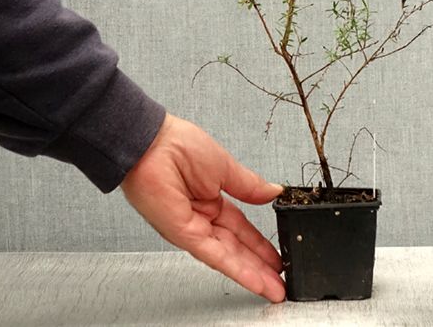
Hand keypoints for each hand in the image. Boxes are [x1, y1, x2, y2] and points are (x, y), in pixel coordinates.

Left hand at [120, 112, 284, 302]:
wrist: (151, 144)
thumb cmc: (177, 145)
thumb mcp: (226, 166)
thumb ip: (250, 185)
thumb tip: (274, 192)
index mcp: (211, 197)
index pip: (241, 227)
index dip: (260, 242)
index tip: (278, 253)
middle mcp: (201, 217)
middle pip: (237, 247)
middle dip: (260, 265)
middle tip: (281, 279)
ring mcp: (192, 229)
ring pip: (229, 256)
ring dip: (253, 274)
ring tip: (275, 287)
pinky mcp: (184, 236)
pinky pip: (215, 256)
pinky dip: (236, 269)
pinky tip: (254, 279)